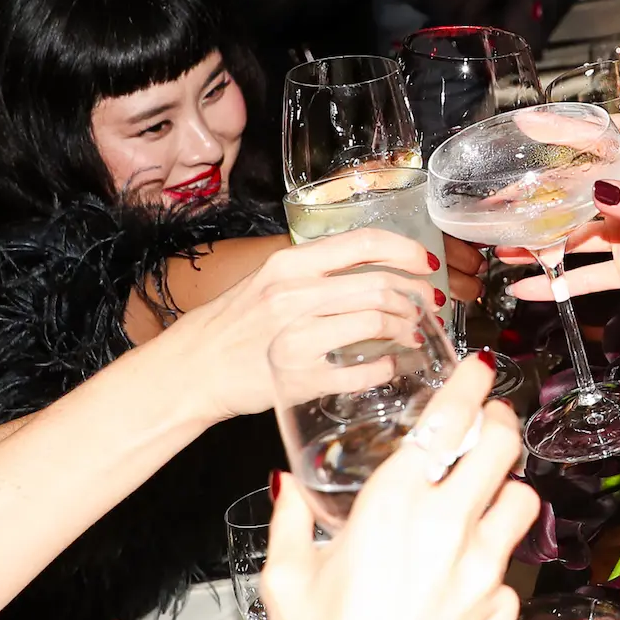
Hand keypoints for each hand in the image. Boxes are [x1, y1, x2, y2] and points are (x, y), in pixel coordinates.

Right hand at [153, 229, 442, 422]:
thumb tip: (373, 270)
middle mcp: (294, 295)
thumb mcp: (269, 281)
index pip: (362, 243)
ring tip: (411, 334)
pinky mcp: (301, 377)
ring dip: (405, 328)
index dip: (405, 250)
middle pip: (379, 286)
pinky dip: (385, 367)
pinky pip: (362, 371)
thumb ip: (315, 272)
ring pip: (375, 322)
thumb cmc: (233, 325)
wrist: (193, 368)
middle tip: (427, 307)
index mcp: (289, 265)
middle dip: (414, 297)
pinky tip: (388, 365)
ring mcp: (298, 337)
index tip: (426, 263)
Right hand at [262, 364, 533, 619]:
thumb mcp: (286, 583)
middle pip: (503, 447)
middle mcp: (448, 530)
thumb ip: (292, 521)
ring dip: (505, 486)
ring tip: (481, 494)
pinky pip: (511, 564)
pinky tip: (463, 571)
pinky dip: (494, 556)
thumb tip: (288, 487)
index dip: (471, 387)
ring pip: (522, 499)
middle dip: (498, 424)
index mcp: (392, 509)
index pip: (449, 422)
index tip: (479, 370)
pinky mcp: (501, 609)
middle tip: (486, 423)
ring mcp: (483, 571)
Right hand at [507, 145, 619, 322]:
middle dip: (538, 199)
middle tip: (498, 203)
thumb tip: (602, 193)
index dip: (567, 135)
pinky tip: (529, 290)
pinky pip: (589, 276)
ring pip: (575, 237)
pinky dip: (559, 284)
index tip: (531, 124)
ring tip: (503, 249)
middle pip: (577, 196)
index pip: (601, 148)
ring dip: (540, 244)